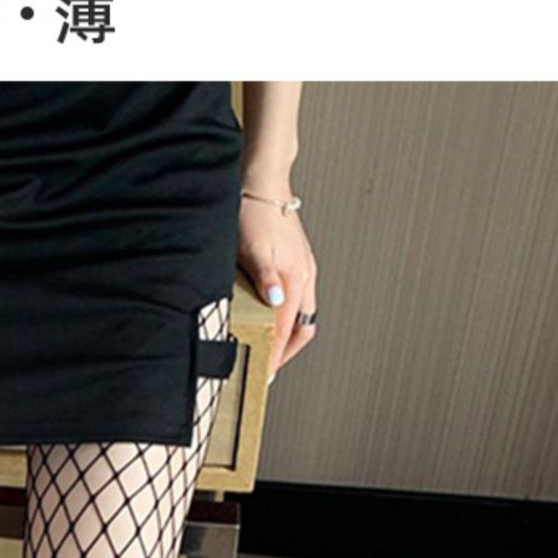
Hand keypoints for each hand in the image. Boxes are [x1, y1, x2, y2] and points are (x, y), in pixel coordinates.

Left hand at [237, 195, 318, 381]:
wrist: (262, 181)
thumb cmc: (255, 211)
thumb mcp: (253, 248)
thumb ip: (265, 278)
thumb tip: (277, 305)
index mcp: (296, 277)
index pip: (285, 330)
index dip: (273, 355)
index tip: (262, 375)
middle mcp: (304, 276)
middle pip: (300, 328)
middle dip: (284, 352)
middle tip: (266, 369)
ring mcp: (302, 269)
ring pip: (300, 314)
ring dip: (285, 335)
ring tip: (267, 349)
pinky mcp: (295, 262)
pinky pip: (295, 299)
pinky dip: (284, 316)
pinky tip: (268, 316)